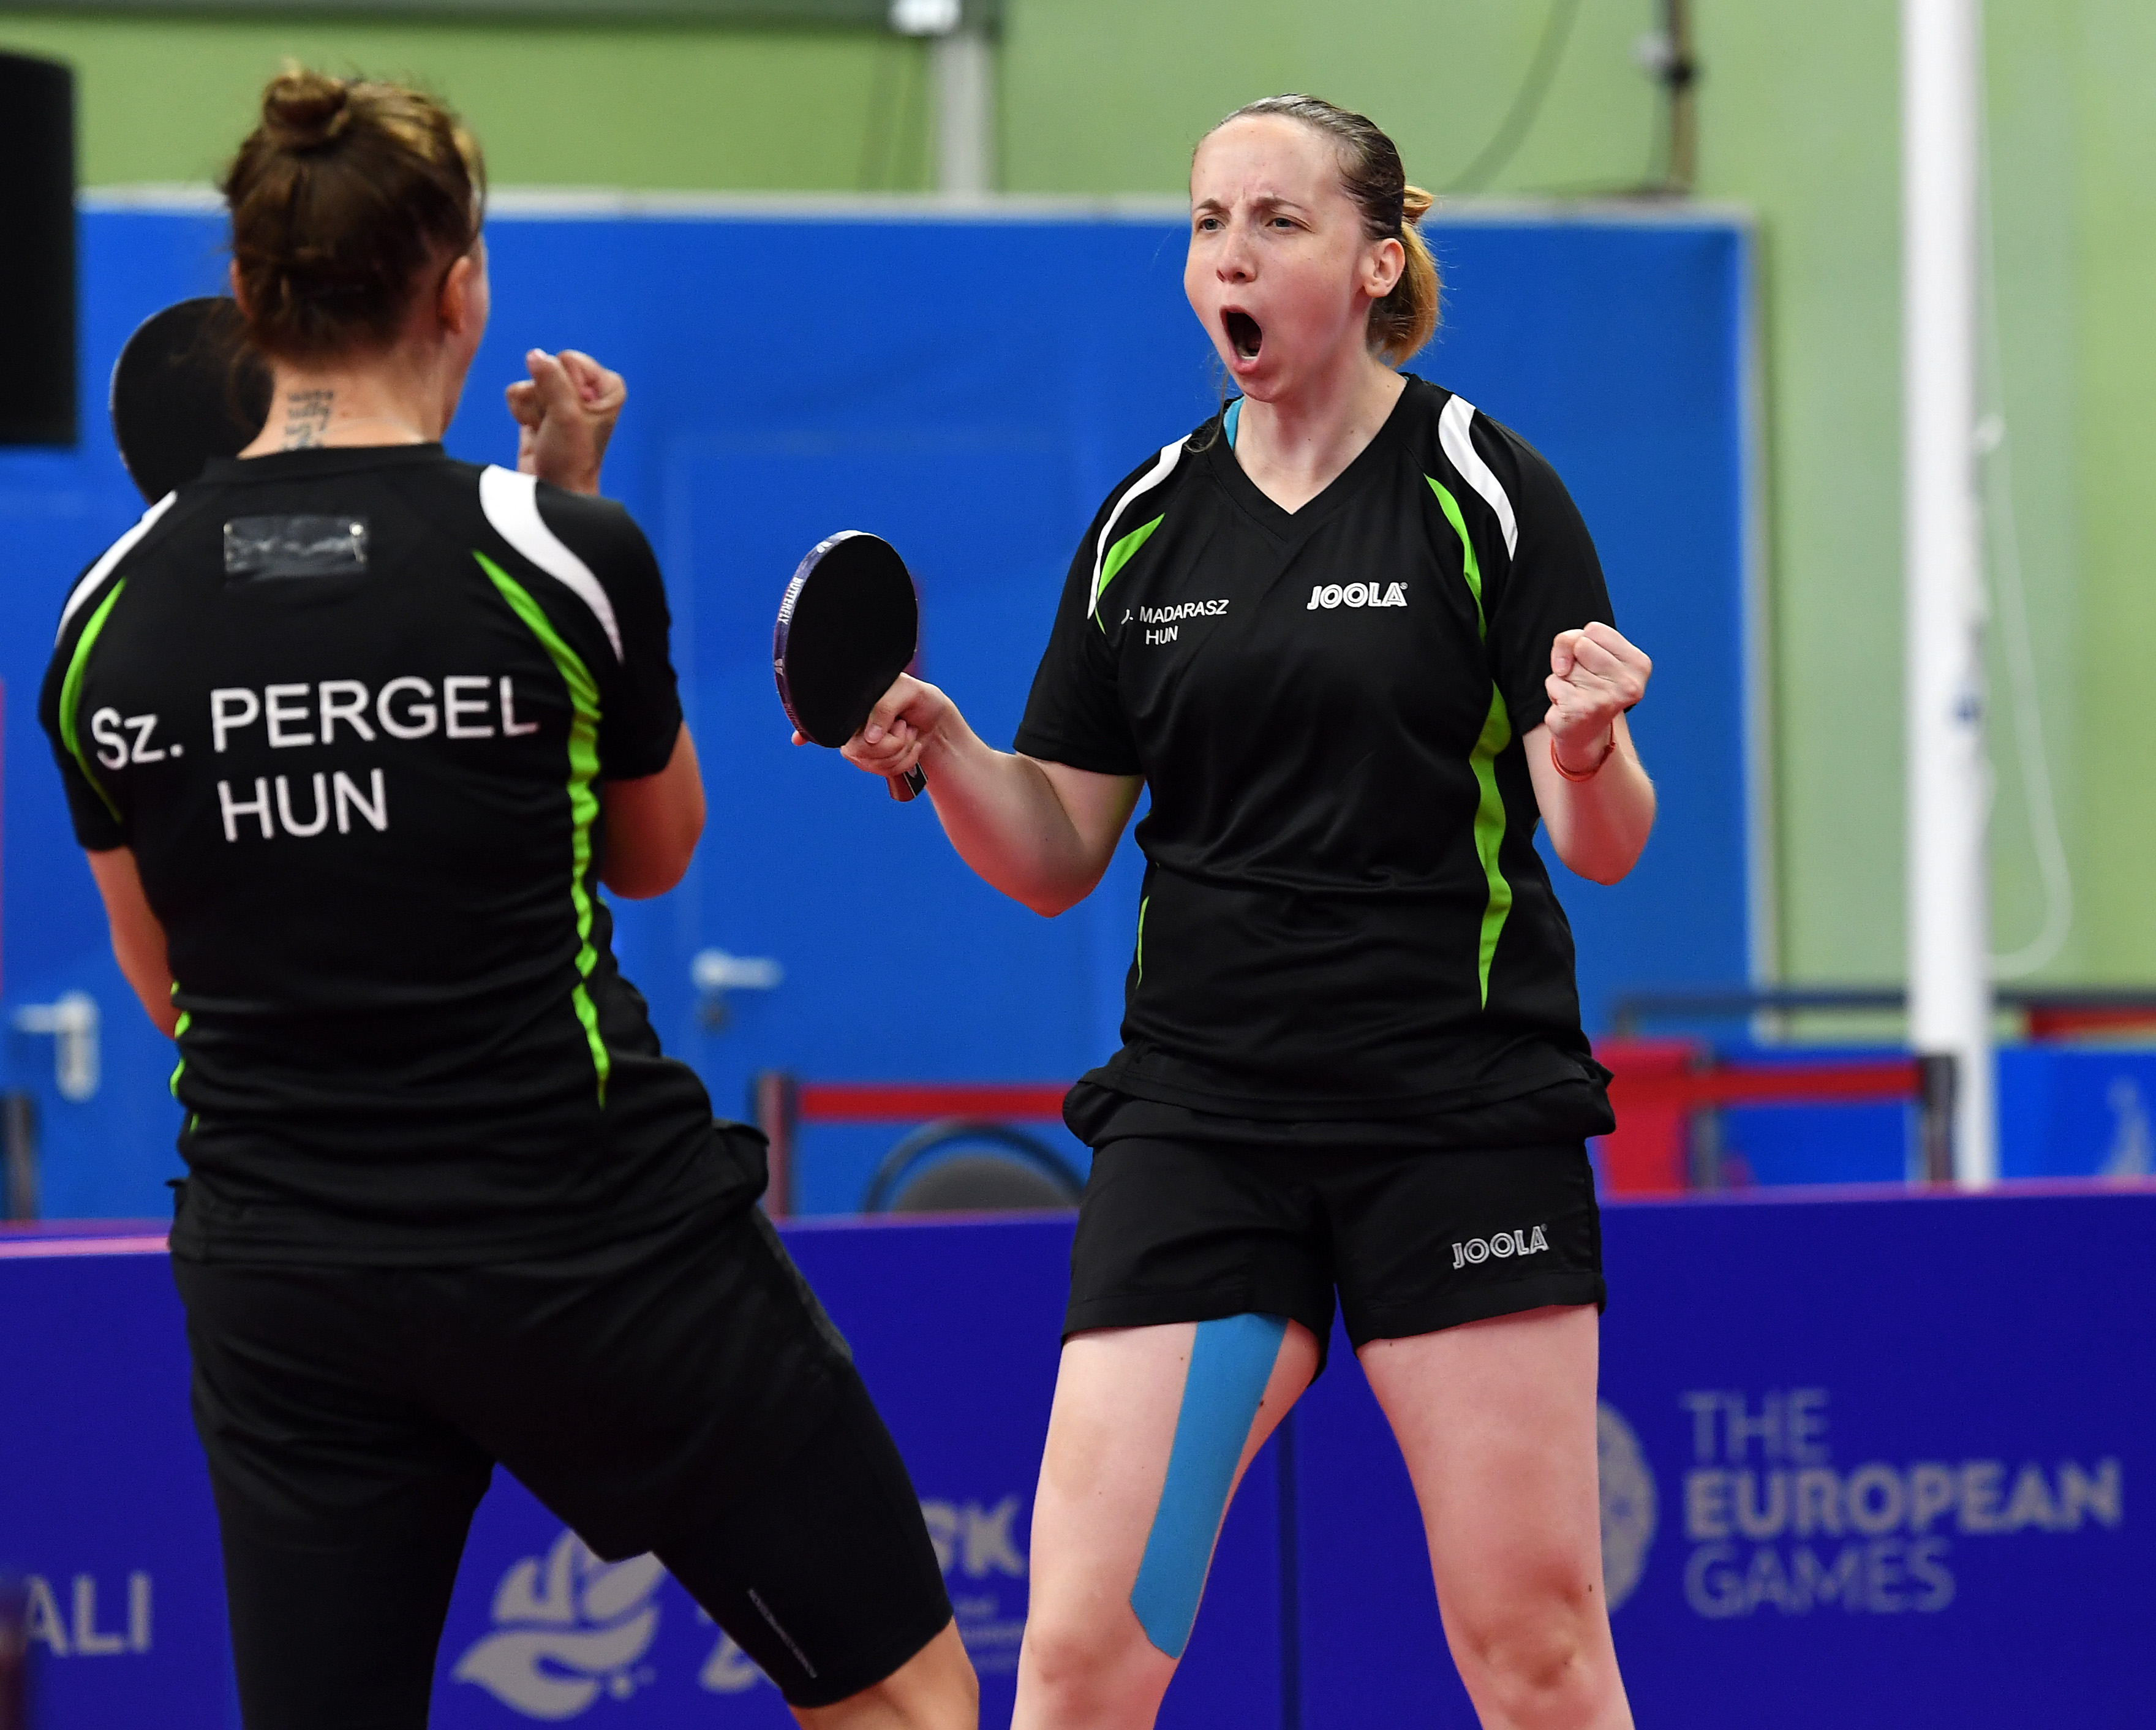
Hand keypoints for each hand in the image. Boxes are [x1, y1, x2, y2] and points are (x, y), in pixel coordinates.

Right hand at [506, 349, 625, 496]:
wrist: (553, 489)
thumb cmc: (571, 458)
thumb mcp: (566, 415)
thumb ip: (551, 379)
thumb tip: (534, 354)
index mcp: (607, 386)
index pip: (569, 359)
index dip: (565, 386)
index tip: (573, 415)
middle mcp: (586, 388)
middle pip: (548, 367)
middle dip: (545, 396)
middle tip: (557, 424)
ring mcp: (561, 397)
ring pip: (530, 381)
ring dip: (533, 408)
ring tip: (547, 431)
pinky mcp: (539, 407)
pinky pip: (518, 393)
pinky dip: (522, 413)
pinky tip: (535, 430)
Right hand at [805, 674, 948, 780]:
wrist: (936, 719)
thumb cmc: (918, 697)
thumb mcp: (906, 690)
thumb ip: (883, 709)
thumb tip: (869, 739)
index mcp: (851, 704)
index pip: (825, 720)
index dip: (807, 730)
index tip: (798, 739)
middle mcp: (848, 727)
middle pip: (858, 749)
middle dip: (892, 742)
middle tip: (901, 724)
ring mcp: (858, 748)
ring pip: (876, 763)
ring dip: (903, 748)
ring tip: (906, 730)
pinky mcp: (872, 763)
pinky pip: (887, 770)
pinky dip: (907, 759)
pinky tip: (910, 744)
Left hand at [1544, 622, 1649, 770]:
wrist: (1585, 732)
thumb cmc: (1588, 684)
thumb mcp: (1588, 652)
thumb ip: (1572, 640)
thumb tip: (1562, 667)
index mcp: (1639, 664)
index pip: (1595, 629)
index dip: (1585, 642)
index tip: (1594, 662)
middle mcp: (1629, 683)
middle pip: (1581, 644)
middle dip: (1574, 659)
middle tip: (1585, 680)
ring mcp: (1606, 698)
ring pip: (1566, 665)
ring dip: (1564, 678)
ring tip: (1578, 693)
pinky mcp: (1582, 710)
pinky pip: (1553, 682)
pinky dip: (1554, 691)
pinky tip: (1569, 705)